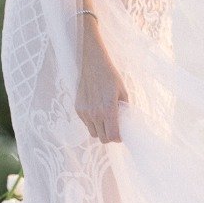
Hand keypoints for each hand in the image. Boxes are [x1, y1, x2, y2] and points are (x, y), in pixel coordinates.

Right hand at [75, 21, 128, 142]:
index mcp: (108, 110)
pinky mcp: (78, 109)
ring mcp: (85, 112)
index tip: (121, 133)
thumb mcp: (122, 91)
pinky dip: (91, 122)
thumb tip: (125, 121)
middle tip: (113, 127)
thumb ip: (124, 109)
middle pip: (102, 138)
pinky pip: (86, 123)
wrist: (93, 64)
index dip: (118, 138)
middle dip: (109, 136)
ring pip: (93, 133)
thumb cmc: (110, 76)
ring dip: (99, 130)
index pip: (112, 136)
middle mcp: (95, 114)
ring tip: (104, 120)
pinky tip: (95, 112)